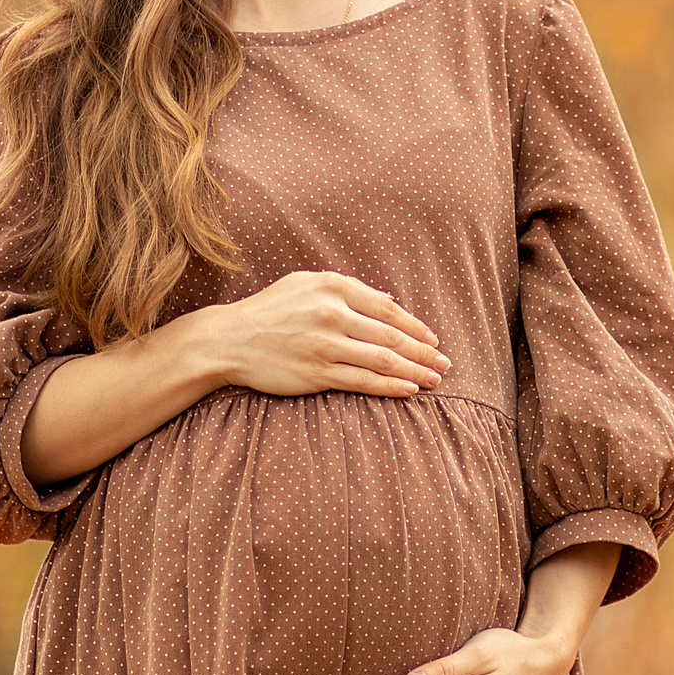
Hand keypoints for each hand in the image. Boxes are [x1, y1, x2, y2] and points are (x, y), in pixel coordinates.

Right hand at [205, 270, 448, 399]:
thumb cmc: (269, 310)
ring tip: (433, 380)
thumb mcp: (305, 284)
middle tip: (444, 363)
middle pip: (391, 335)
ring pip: (382, 359)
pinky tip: (408, 390)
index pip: (387, 308)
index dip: (415, 325)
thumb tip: (388, 299)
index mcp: (332, 286)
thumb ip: (346, 289)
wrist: (229, 339)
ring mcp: (325, 345)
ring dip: (414, 371)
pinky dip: (389, 386)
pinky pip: (362, 381)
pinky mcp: (316, 372)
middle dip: (423, 352)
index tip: (432, 339)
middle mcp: (332, 313)